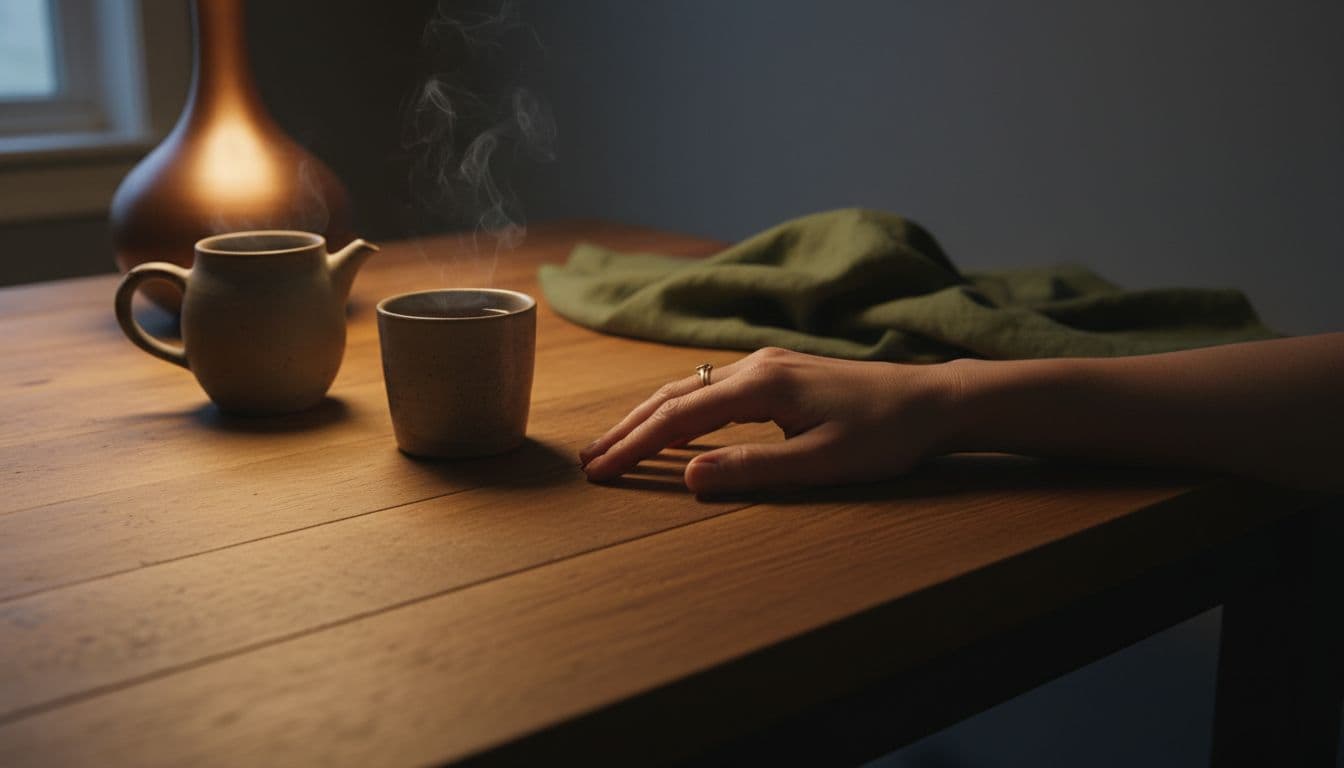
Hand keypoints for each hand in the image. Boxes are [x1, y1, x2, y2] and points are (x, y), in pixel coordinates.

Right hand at [579, 347, 962, 494]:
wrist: (933, 401)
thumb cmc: (884, 436)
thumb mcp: (820, 464)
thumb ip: (751, 470)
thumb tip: (685, 477)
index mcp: (761, 386)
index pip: (678, 417)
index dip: (634, 446)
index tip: (599, 471)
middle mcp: (755, 365)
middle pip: (673, 395)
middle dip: (628, 428)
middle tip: (589, 459)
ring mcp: (766, 364)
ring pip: (690, 388)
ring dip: (650, 416)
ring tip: (616, 443)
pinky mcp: (779, 371)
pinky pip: (712, 388)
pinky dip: (680, 408)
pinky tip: (673, 424)